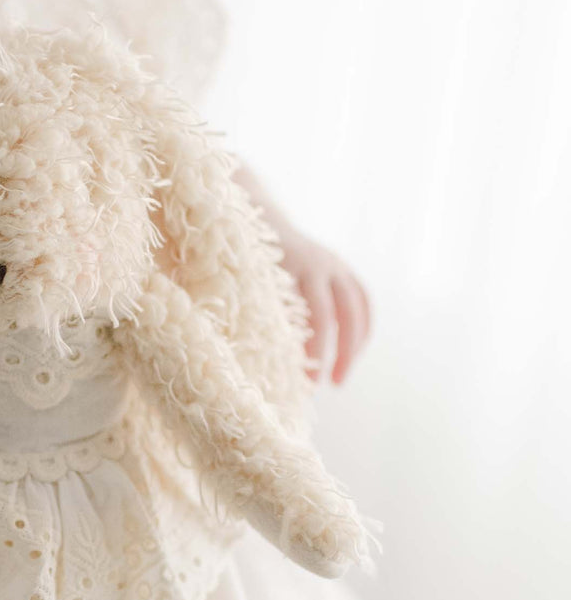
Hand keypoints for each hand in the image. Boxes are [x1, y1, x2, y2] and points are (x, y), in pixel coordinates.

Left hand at [233, 164, 371, 383]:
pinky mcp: (341, 267)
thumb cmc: (236, 255)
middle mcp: (320, 262)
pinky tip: (354, 353)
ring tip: (340, 378)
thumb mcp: (238, 278)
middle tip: (328, 385)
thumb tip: (242, 356)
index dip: (315, 349)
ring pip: (358, 307)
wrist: (254, 213)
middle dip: (339, 352)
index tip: (307, 382)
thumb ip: (248, 306)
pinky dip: (362, 327)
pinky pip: (362, 298)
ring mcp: (334, 262)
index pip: (316, 314)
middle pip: (342, 313)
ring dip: (354, 344)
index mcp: (294, 265)